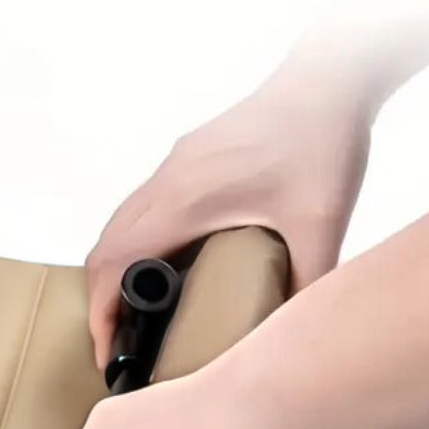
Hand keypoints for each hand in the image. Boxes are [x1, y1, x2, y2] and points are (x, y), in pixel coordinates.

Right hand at [86, 66, 371, 368]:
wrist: (328, 77)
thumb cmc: (322, 141)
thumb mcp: (322, 223)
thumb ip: (308, 281)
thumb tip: (294, 332)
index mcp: (184, 200)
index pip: (114, 263)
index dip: (101, 313)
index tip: (109, 351)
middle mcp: (166, 183)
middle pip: (103, 250)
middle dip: (100, 302)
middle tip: (118, 344)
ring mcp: (171, 170)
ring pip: (116, 228)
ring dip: (113, 273)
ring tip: (132, 315)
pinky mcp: (184, 163)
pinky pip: (138, 211)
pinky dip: (132, 247)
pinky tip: (161, 269)